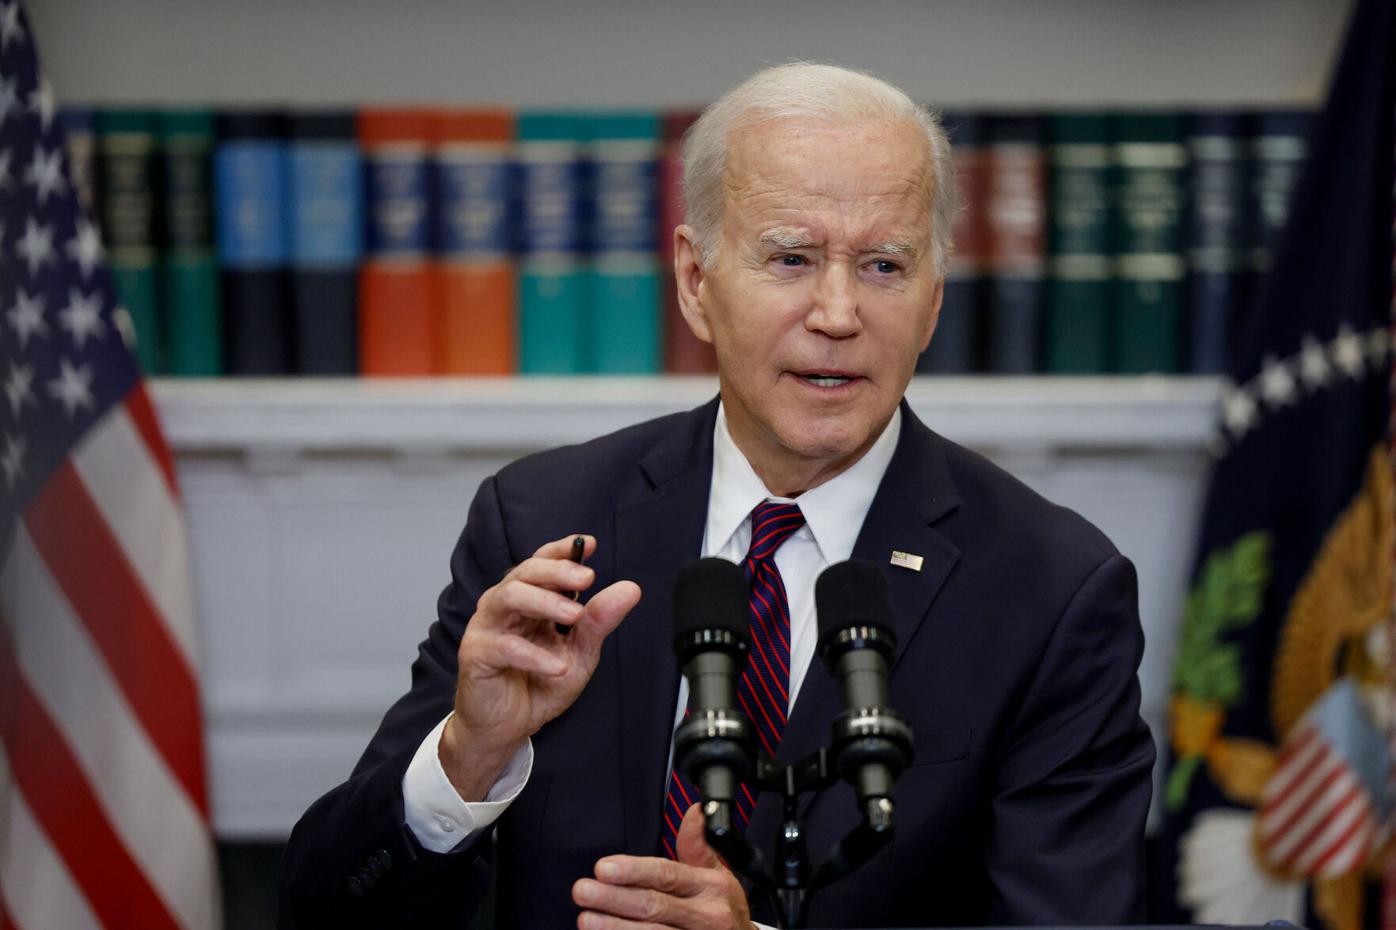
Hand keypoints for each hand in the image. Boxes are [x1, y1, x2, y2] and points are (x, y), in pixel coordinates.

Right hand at [440, 534, 641, 799]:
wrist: (507, 728)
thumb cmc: (539, 685)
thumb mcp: (579, 654)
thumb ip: (598, 622)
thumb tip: (630, 589)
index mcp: (529, 600)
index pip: (542, 563)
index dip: (563, 551)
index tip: (590, 544)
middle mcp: (505, 606)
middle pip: (525, 572)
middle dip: (557, 571)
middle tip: (586, 579)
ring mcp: (487, 627)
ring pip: (508, 596)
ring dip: (544, 602)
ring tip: (574, 615)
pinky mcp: (476, 654)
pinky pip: (504, 646)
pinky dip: (534, 655)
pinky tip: (557, 666)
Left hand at [572, 803, 752, 928]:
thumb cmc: (724, 911)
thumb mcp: (719, 875)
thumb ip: (698, 845)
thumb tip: (695, 811)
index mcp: (712, 887)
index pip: (668, 875)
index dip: (633, 872)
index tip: (603, 868)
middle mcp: (707, 916)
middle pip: (653, 906)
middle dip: (614, 899)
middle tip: (583, 891)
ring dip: (614, 927)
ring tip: (587, 918)